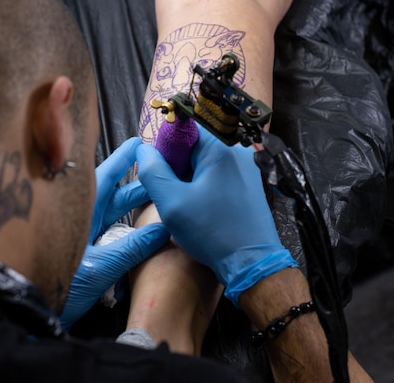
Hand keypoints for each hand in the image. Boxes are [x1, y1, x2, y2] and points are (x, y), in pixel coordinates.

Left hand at [60, 138, 170, 329]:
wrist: (32, 317)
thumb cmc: (52, 289)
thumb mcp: (97, 268)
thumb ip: (131, 248)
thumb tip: (163, 229)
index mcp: (78, 211)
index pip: (104, 174)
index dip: (124, 157)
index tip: (142, 142)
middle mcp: (80, 216)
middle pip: (116, 191)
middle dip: (140, 180)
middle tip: (165, 169)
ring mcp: (83, 232)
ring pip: (115, 210)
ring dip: (138, 202)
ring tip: (163, 193)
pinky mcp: (86, 249)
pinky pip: (114, 229)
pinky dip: (131, 223)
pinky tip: (148, 224)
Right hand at [136, 126, 296, 305]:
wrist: (252, 263)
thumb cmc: (212, 233)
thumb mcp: (171, 202)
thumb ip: (152, 171)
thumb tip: (142, 149)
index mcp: (221, 147)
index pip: (183, 130)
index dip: (165, 148)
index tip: (158, 172)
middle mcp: (237, 151)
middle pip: (194, 146)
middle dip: (177, 166)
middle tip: (169, 193)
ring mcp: (246, 167)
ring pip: (204, 162)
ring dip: (189, 179)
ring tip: (185, 204)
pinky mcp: (248, 183)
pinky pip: (217, 175)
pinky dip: (202, 187)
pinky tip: (199, 208)